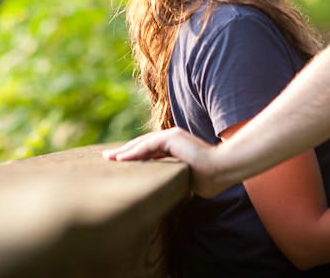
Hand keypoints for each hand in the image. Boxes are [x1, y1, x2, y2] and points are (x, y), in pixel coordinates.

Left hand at [103, 127, 229, 196]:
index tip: (120, 163)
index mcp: (175, 148)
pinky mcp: (171, 137)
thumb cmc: (209, 178)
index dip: (134, 156)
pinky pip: (147, 146)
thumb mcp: (186, 179)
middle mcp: (171, 139)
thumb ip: (176, 180)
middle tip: (108, 157)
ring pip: (142, 144)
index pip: (149, 151)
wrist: (222, 169)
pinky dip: (133, 153)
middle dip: (124, 152)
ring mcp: (171, 136)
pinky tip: (121, 159)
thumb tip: (167, 193)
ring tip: (109, 158)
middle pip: (142, 145)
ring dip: (124, 152)